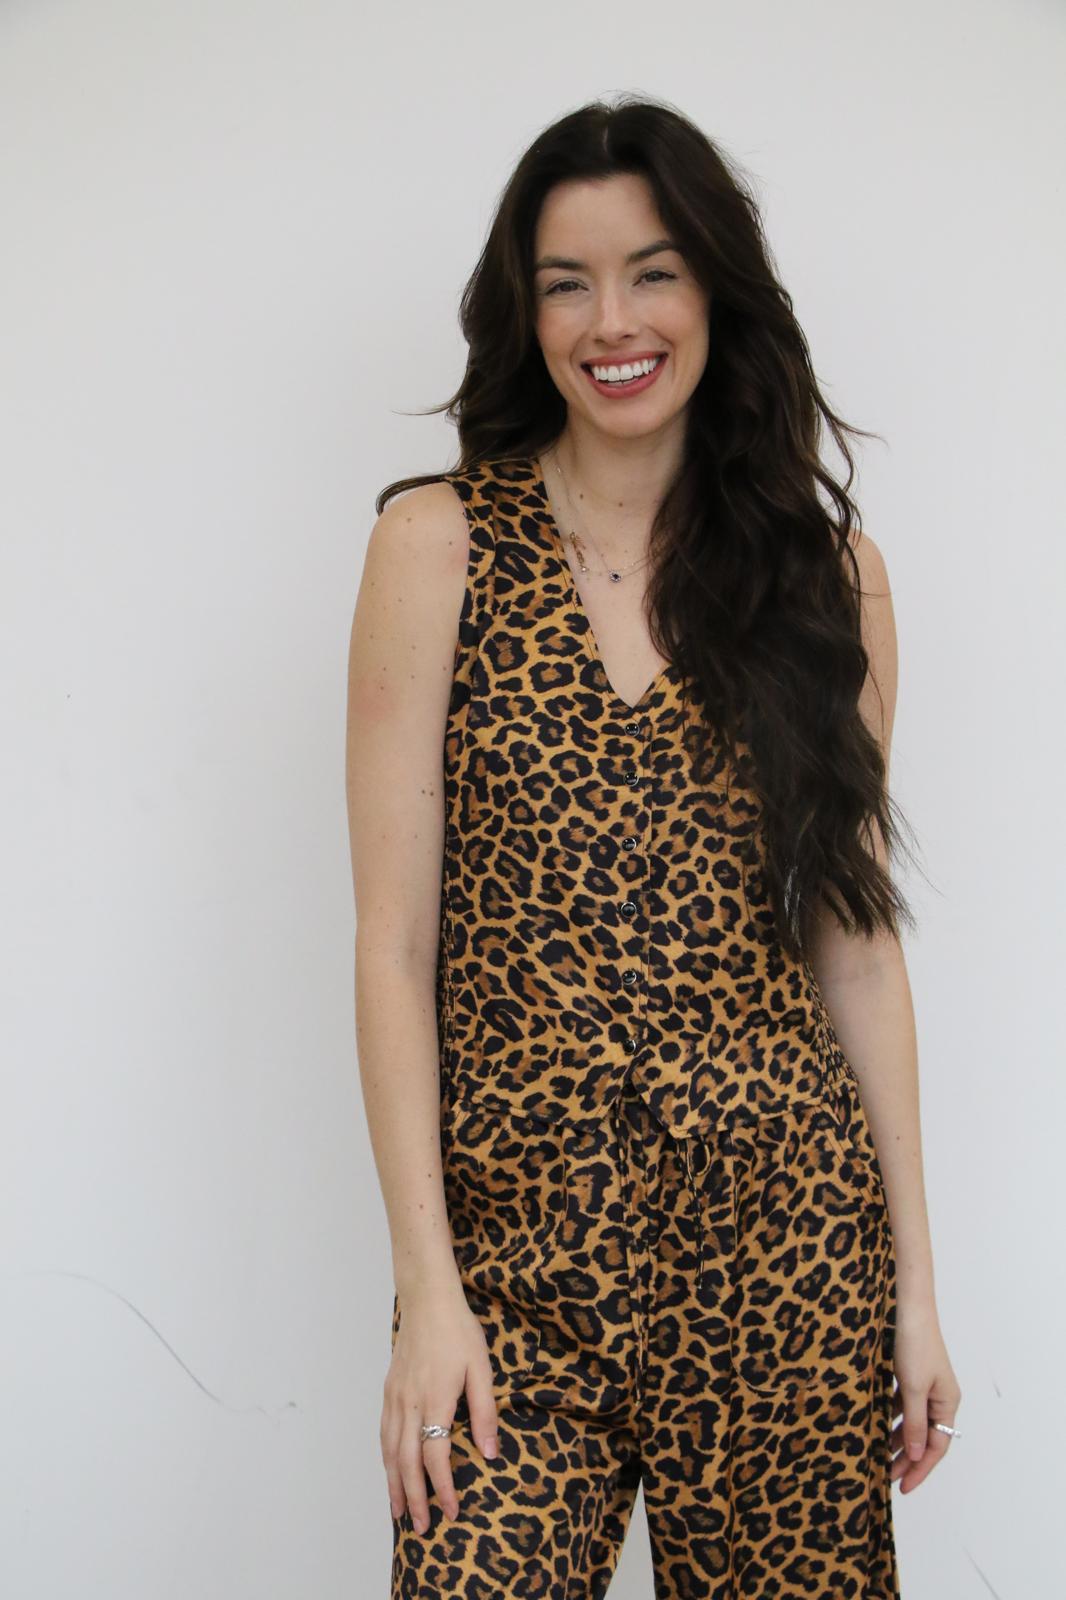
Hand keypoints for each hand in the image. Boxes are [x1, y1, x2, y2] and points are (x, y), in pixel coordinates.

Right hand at [380, 1278, 497, 1533]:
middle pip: (407, 1462)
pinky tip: (391, 1470)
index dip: (443, 1488)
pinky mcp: (389, 1390)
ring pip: (390, 1450)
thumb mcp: (481, 1369)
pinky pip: (384, 1433)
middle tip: (422, 1528)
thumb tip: (489, 1454)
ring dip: (394, 1484)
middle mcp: (410, 1404)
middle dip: (414, 1498)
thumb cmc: (459, 1332)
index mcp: (435, 1400)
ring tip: (399, 1512)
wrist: (427, 1300)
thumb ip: (484, 1413)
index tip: (452, 1512)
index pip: (436, 1456)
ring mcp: (395, 1397)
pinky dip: (386, 1458)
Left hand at [889, 1297, 961, 1492]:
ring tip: (881, 1458)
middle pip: (926, 1437)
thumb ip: (915, 1423)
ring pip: (913, 1422)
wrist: (907, 1307)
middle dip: (909, 1459)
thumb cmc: (914, 1344)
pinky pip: (903, 1406)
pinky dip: (891, 1419)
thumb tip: (917, 1456)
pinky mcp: (910, 1375)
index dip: (921, 1469)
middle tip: (889, 1479)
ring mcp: (925, 1386)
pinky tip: (877, 1426)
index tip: (904, 1487)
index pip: (937, 1446)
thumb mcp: (914, 1388)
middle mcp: (940, 1396)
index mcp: (947, 1402)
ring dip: (898, 1440)